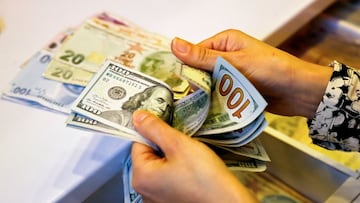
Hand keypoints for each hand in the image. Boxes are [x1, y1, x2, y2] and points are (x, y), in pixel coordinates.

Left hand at [131, 110, 257, 202]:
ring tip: (191, 160)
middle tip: (184, 145)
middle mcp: (143, 191)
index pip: (138, 143)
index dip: (156, 132)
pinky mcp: (170, 202)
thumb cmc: (204, 177)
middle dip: (165, 146)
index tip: (172, 129)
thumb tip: (138, 116)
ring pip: (160, 168)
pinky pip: (168, 180)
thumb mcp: (179, 144)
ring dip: (173, 159)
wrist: (227, 202)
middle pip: (149, 156)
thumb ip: (155, 128)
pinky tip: (193, 172)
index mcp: (140, 177)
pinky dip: (178, 173)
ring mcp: (156, 200)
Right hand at [171, 29, 332, 117]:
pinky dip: (216, 104)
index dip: (186, 68)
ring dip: (207, 96)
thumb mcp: (235, 62)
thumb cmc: (273, 69)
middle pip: (201, 72)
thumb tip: (175, 44)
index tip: (177, 84)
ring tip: (197, 109)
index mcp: (225, 42)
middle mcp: (227, 58)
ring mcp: (232, 75)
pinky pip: (220, 96)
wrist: (299, 92)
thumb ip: (203, 57)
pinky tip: (210, 113)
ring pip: (210, 86)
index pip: (195, 53)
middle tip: (188, 100)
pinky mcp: (237, 91)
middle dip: (197, 85)